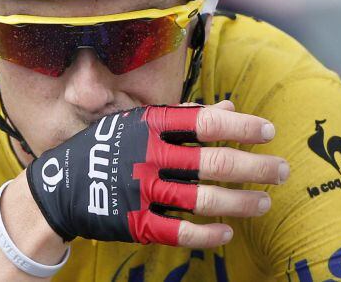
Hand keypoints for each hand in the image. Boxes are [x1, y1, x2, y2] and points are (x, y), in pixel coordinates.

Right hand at [26, 101, 287, 248]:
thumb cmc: (106, 146)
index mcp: (150, 125)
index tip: (268, 131)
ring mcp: (142, 191)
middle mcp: (149, 156)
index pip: (205, 122)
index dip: (241, 126)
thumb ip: (183, 115)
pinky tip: (228, 232)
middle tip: (282, 170)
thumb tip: (229, 107)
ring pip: (203, 199)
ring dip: (240, 202)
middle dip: (254, 167)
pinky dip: (207, 233)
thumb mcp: (138, 121)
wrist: (59, 187)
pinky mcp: (136, 223)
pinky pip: (180, 232)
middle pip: (213, 161)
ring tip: (265, 202)